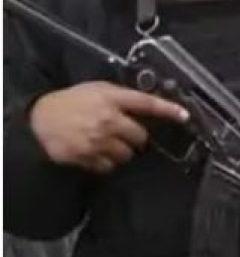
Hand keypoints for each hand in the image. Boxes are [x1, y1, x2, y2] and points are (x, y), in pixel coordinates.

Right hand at [29, 81, 189, 174]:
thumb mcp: (98, 89)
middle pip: (140, 136)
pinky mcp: (87, 157)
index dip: (168, 110)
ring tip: (108, 142)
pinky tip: (97, 152)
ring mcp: (98, 140)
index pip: (147, 104)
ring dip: (123, 151)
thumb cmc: (72, 101)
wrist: (39, 119)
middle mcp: (108, 120)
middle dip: (137, 136)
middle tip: (125, 132)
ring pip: (127, 154)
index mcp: (112, 99)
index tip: (184, 116)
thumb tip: (148, 103)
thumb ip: (122, 97)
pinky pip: (109, 166)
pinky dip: (107, 162)